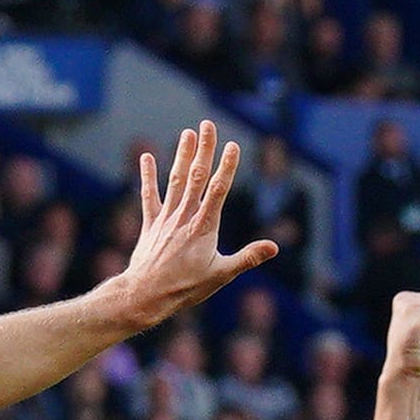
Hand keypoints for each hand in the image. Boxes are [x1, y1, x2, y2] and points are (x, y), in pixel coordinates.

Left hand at [109, 122, 280, 329]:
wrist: (146, 294)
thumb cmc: (185, 288)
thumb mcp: (221, 275)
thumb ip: (247, 258)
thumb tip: (273, 248)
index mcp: (205, 227)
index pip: (219, 190)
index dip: (227, 166)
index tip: (233, 146)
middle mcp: (185, 216)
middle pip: (197, 176)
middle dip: (204, 149)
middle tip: (208, 125)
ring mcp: (167, 218)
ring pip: (176, 181)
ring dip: (183, 156)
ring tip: (188, 133)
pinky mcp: (151, 224)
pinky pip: (149, 196)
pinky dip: (148, 176)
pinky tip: (147, 157)